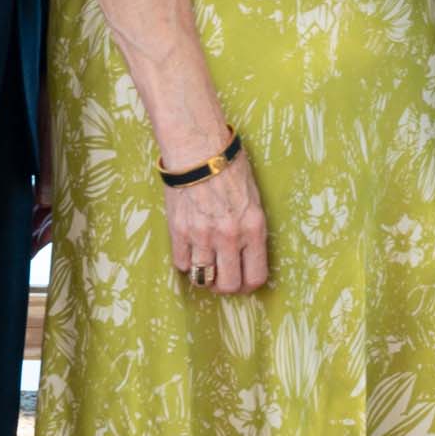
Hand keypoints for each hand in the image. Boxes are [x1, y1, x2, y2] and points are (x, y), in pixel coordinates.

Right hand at [160, 135, 268, 295]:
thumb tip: (246, 255)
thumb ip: (251, 229)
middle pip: (228, 286)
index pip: (255, 277)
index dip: (248, 285)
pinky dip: (186, 262)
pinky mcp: (179, 232)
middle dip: (225, 286)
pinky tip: (189, 249)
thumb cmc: (229, 167)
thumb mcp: (253, 199)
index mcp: (253, 228)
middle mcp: (229, 237)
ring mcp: (202, 236)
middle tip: (222, 277)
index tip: (243, 282)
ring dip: (204, 276)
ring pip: (203, 279)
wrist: (198, 148)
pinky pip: (181, 265)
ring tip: (205, 264)